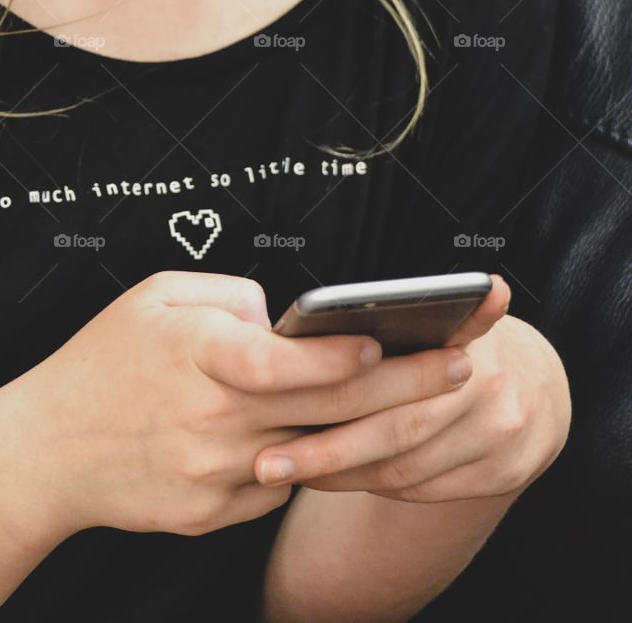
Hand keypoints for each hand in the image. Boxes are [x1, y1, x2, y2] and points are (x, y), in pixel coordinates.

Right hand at [0, 271, 385, 541]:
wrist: (47, 452)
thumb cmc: (103, 361)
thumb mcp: (155, 295)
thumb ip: (228, 294)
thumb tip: (286, 315)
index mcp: (196, 356)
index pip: (281, 361)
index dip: (340, 354)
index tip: (389, 336)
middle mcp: (210, 421)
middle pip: (323, 410)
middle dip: (403, 387)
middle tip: (461, 368)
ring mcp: (213, 476)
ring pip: (311, 452)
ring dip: (364, 428)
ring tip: (419, 399)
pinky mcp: (212, 514)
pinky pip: (277, 483)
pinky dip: (299, 457)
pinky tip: (304, 433)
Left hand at [253, 274, 571, 501]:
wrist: (539, 386)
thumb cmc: (458, 342)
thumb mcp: (437, 315)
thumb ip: (396, 316)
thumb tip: (314, 320)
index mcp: (467, 337)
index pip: (397, 370)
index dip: (341, 385)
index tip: (291, 396)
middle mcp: (489, 388)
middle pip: (396, 430)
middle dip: (326, 452)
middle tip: (265, 462)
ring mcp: (500, 436)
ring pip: (405, 469)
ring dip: (341, 474)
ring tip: (287, 471)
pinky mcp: (502, 474)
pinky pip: (422, 488)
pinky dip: (374, 485)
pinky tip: (335, 478)